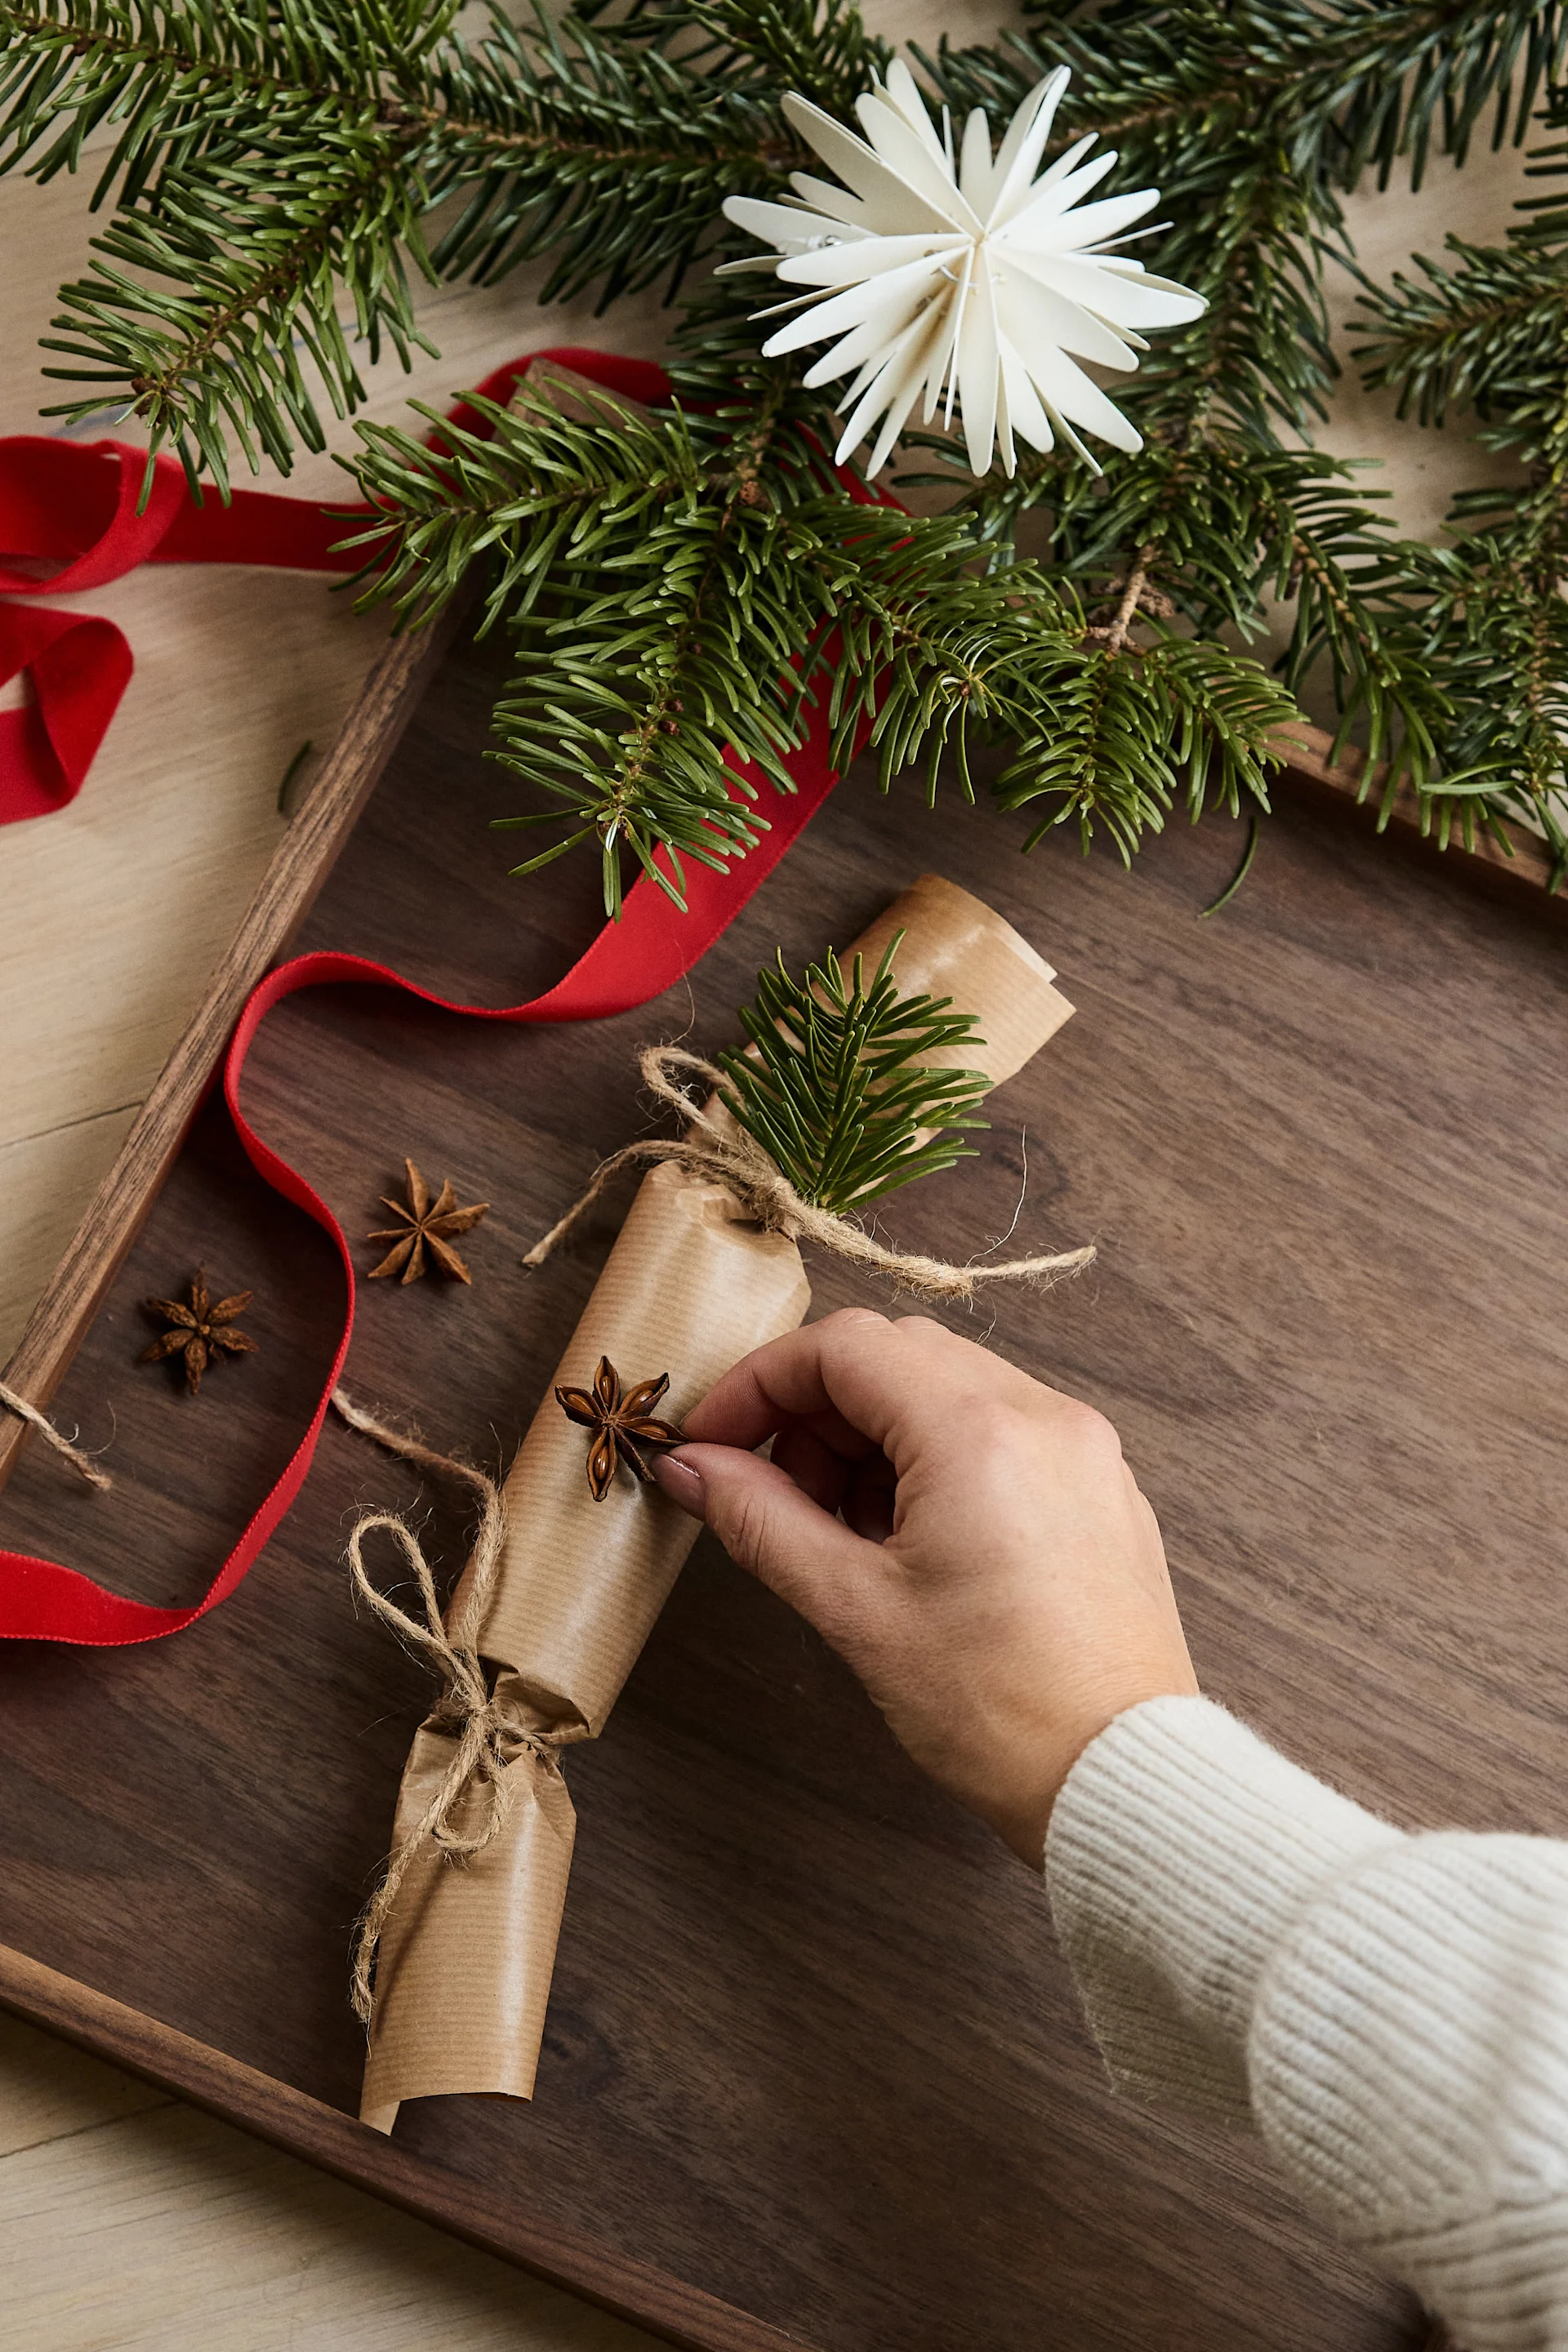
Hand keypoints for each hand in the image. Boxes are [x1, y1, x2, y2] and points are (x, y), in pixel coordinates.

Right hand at [652, 1309, 1196, 1864]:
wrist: (1121, 1782)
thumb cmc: (996, 1708)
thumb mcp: (855, 1610)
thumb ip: (762, 1519)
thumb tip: (693, 1467)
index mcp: (979, 1431)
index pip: (843, 1346)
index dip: (760, 1383)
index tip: (715, 1442)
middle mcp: (1043, 1415)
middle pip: (897, 1355)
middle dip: (818, 1413)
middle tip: (778, 1494)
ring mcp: (1084, 1448)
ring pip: (950, 1387)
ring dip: (876, 1438)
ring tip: (849, 1535)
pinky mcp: (1102, 1488)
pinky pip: (1003, 1430)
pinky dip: (938, 1459)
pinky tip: (913, 1544)